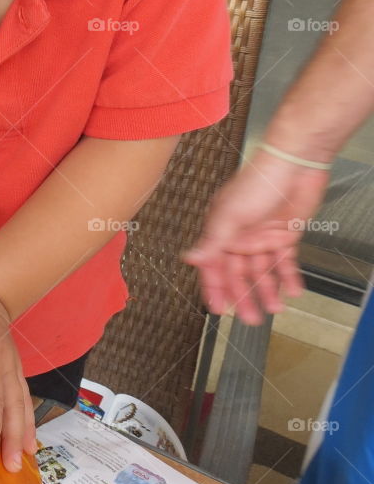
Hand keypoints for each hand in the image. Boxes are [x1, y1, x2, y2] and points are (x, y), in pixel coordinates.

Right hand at [183, 149, 331, 323]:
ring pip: (263, 272)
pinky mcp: (285, 236)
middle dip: (244, 297)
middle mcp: (240, 237)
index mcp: (221, 231)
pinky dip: (289, 277)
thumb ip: (212, 240)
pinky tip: (293, 290)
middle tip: (250, 318)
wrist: (295, 165)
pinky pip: (285, 262)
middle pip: (239, 274)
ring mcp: (263, 237)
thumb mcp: (230, 214)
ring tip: (275, 308)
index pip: (214, 266)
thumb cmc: (258, 182)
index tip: (218, 309)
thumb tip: (189, 259)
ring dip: (268, 291)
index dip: (215, 288)